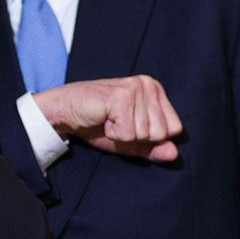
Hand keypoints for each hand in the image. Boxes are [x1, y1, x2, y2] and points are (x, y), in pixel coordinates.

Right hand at [32, 75, 181, 161]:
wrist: (64, 111)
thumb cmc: (96, 123)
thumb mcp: (129, 140)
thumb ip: (152, 147)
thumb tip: (175, 154)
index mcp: (155, 89)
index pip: (174, 129)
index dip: (150, 137)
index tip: (127, 125)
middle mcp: (148, 84)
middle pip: (161, 133)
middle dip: (136, 137)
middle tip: (115, 122)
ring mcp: (135, 88)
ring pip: (145, 134)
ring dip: (122, 135)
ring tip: (108, 119)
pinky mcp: (121, 96)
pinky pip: (128, 134)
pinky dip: (113, 134)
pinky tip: (103, 119)